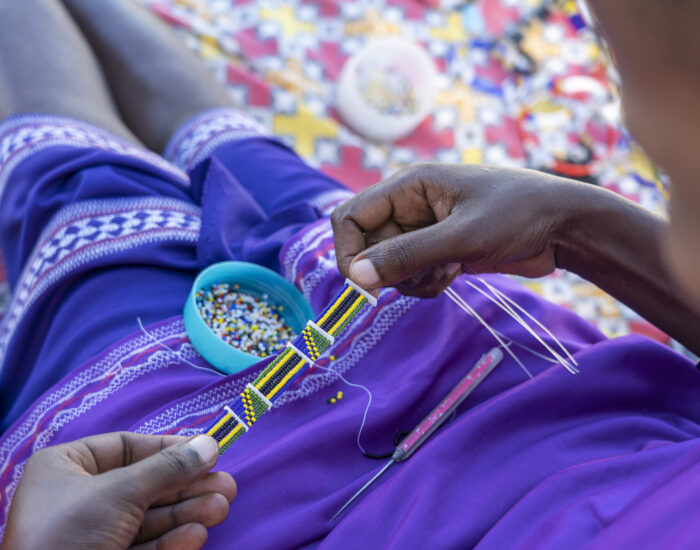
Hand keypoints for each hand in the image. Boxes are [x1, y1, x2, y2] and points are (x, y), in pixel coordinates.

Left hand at [2, 432, 235, 549]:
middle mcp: (78, 498)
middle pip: (145, 484)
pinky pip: (143, 547)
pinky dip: (171, 541)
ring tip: (222, 507)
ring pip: (149, 518)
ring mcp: (91, 534)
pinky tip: (196, 535)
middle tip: (226, 485)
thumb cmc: (70, 533)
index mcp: (66, 468)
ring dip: (187, 513)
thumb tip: (210, 444)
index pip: (126, 447)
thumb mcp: (121, 491)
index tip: (205, 451)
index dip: (168, 448)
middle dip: (187, 486)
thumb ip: (169, 468)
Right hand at [331, 163, 584, 296]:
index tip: (362, 283)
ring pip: (390, 265)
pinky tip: (455, 274)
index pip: (351, 217)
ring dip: (409, 279)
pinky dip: (426, 283)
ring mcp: (426, 230)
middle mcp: (411, 206)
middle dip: (386, 269)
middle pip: (368, 245)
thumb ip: (406, 256)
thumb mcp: (460, 236)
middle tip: (418, 277)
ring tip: (444, 272)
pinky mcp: (442, 251)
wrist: (566, 227)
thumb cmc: (517, 215)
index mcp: (409, 186)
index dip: (347, 251)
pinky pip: (413, 274)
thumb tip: (355, 277)